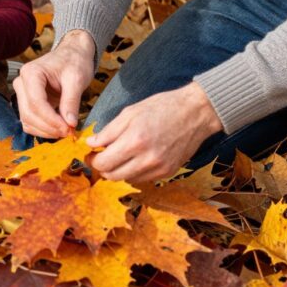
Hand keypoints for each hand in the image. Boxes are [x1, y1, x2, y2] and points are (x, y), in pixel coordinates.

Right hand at [13, 30, 95, 138]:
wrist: (72, 54)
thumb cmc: (74, 61)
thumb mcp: (77, 79)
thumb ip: (71, 101)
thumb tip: (70, 124)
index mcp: (31, 73)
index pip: (35, 102)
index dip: (51, 120)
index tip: (67, 129)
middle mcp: (22, 83)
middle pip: (29, 113)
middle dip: (49, 127)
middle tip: (69, 132)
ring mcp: (23, 93)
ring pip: (27, 121)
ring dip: (45, 131)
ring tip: (66, 131)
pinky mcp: (28, 102)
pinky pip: (30, 121)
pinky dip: (43, 129)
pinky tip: (59, 128)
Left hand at [88, 82, 223, 183]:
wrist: (195, 113)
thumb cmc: (162, 107)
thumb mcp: (130, 112)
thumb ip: (109, 130)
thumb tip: (91, 143)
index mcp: (134, 141)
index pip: (104, 163)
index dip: (93, 159)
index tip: (91, 153)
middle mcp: (146, 159)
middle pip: (113, 176)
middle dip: (103, 167)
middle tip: (100, 156)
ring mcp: (158, 168)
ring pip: (127, 179)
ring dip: (118, 170)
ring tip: (119, 154)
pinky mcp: (168, 172)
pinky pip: (142, 178)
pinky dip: (134, 171)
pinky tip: (135, 157)